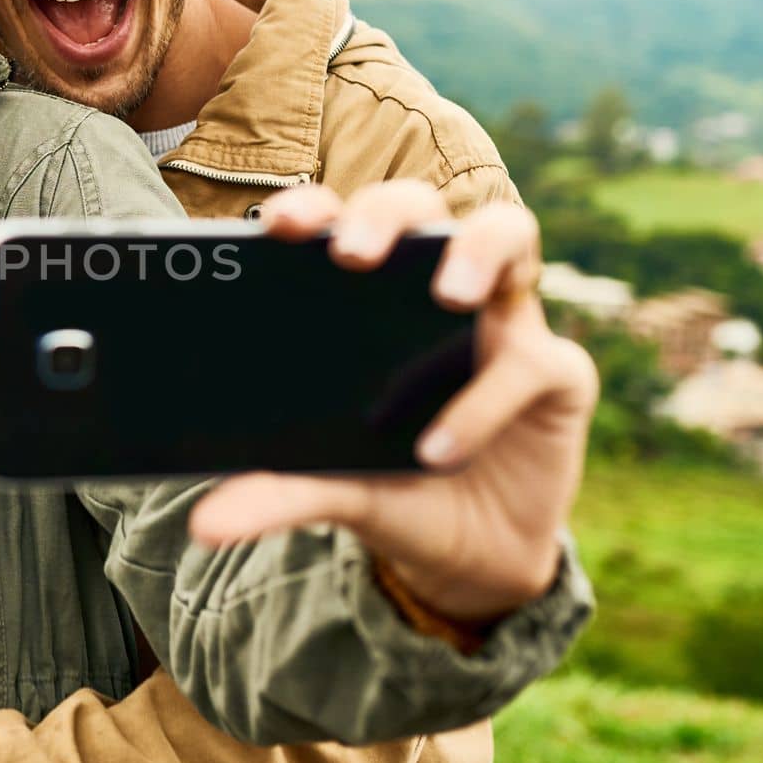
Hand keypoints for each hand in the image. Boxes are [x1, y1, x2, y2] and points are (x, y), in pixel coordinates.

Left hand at [189, 180, 597, 622]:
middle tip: (354, 253)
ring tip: (449, 295)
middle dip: (387, 213)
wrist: (468, 558)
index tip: (279, 227)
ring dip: (478, 249)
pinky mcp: (557, 370)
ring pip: (509, 231)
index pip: (341, 223)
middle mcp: (436, 288)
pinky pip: (531, 364)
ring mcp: (503, 321)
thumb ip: (275, 494)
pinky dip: (482, 406)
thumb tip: (205, 525)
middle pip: (420, 204)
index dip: (314, 208)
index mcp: (372, 299)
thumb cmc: (391, 490)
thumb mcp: (330, 488)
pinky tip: (440, 452)